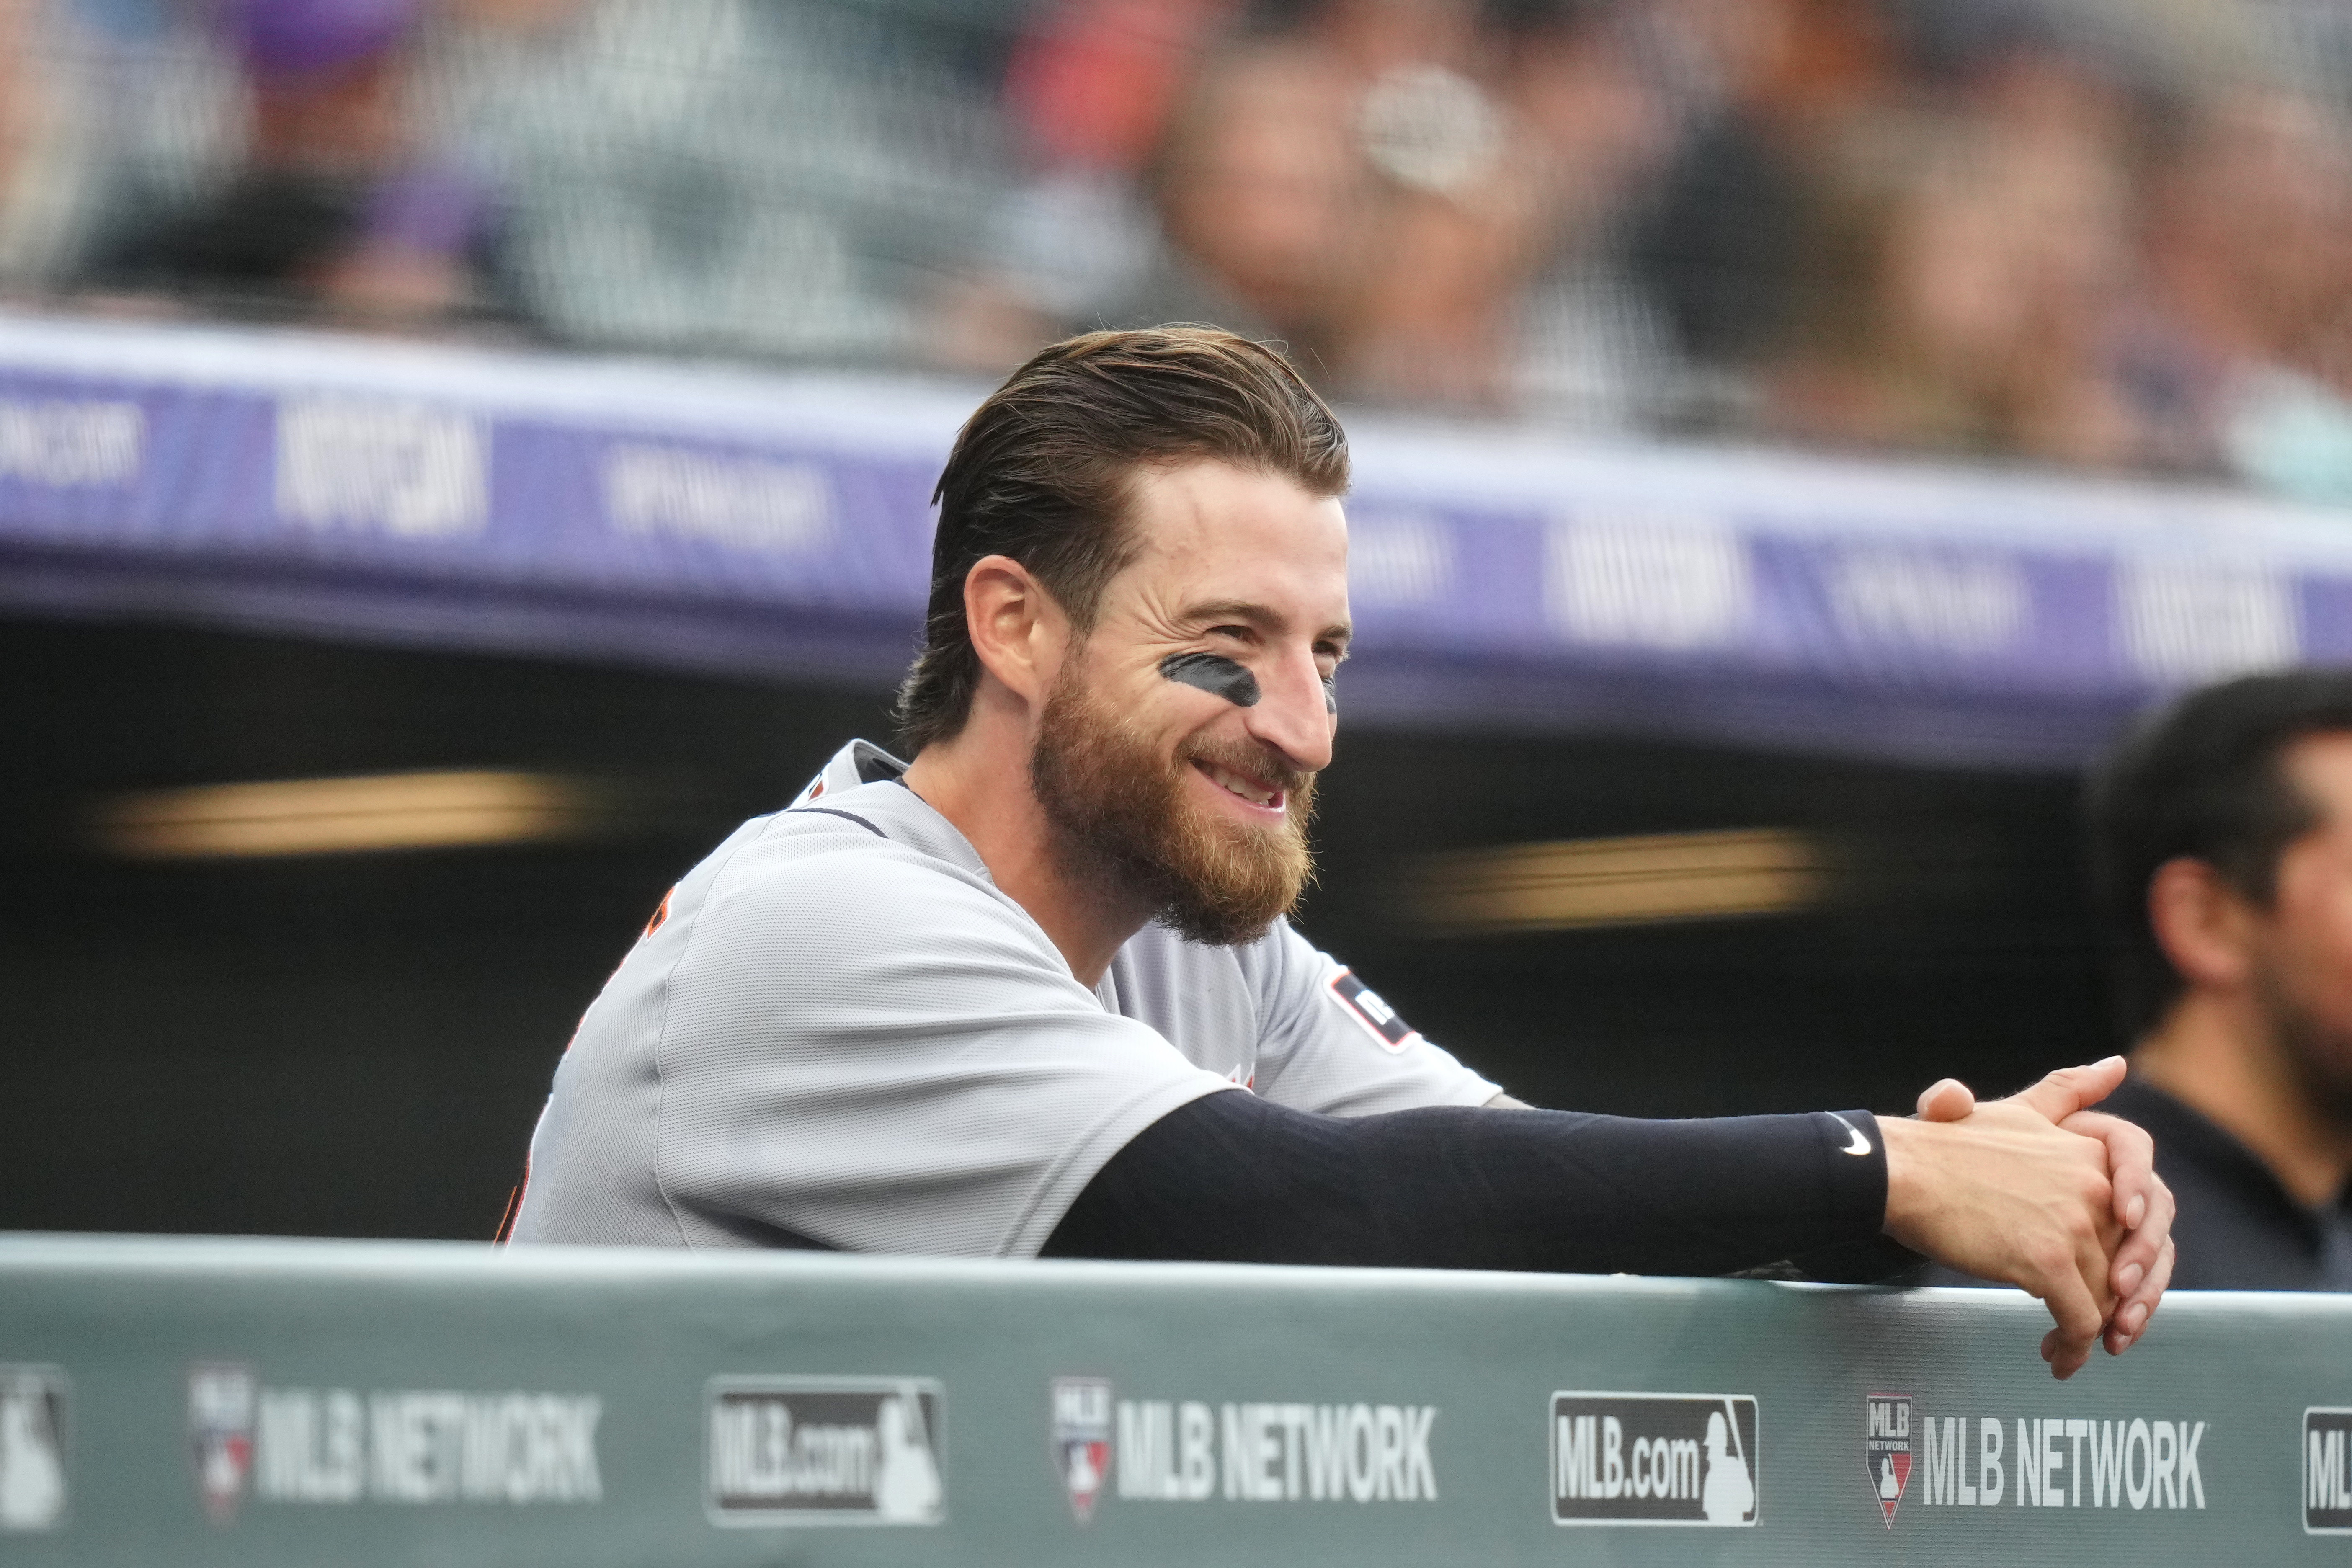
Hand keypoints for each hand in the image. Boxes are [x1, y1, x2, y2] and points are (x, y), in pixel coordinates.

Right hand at [1880, 1059, 2134, 1378]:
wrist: (1899, 1172)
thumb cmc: (1944, 1146)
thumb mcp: (2015, 1110)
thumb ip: (2069, 1092)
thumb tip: (2117, 1064)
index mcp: (2089, 1152)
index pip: (2144, 1212)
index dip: (2138, 1253)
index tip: (2119, 1279)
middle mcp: (2093, 1186)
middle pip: (2126, 1260)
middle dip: (2119, 1302)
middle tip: (2102, 1330)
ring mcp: (2073, 1224)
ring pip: (2106, 1296)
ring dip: (2093, 1332)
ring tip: (2066, 1348)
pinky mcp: (2048, 1262)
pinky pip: (2082, 1320)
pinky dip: (2074, 1347)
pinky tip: (2055, 1356)